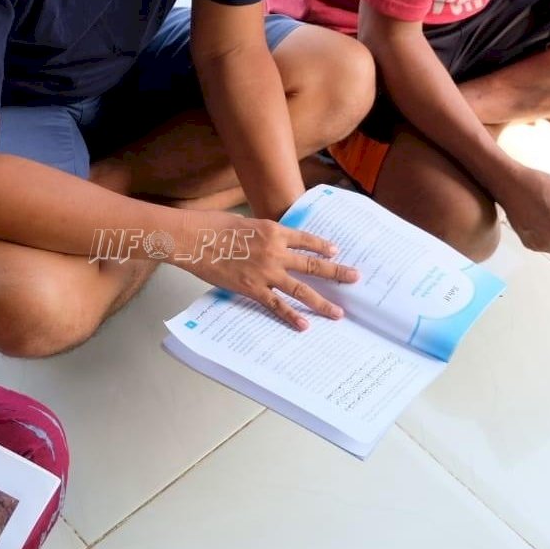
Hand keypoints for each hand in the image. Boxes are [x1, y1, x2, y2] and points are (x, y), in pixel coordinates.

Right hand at [176, 211, 359, 329]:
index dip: (323, 246)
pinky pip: (276, 305)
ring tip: (338, 313)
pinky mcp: (252, 289)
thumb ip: (261, 234)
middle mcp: (276, 251)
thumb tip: (268, 241)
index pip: (307, 239)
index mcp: (274, 230)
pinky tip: (304, 325)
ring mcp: (266, 272)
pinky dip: (291, 316)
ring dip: (322, 302)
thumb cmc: (212, 226)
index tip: (336, 252)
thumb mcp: (244, 222)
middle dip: (337, 273)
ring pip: (301, 289)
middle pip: (313, 264)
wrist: (193, 239)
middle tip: (355, 278)